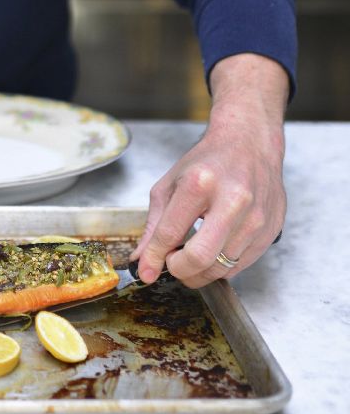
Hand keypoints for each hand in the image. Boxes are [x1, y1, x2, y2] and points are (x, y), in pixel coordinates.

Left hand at [130, 53, 287, 287]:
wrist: (249, 143)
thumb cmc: (208, 161)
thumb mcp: (171, 184)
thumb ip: (155, 225)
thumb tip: (142, 261)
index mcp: (201, 183)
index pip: (171, 233)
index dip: (154, 257)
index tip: (146, 271)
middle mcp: (233, 200)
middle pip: (200, 258)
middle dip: (179, 270)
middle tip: (171, 263)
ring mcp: (256, 217)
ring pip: (221, 268)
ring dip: (199, 271)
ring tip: (190, 255)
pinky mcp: (270, 230)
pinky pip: (241, 266)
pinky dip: (221, 266)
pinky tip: (213, 248)